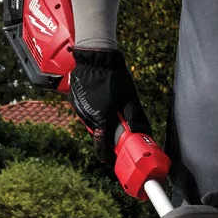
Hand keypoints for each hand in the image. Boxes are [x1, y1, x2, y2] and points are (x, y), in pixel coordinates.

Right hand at [68, 47, 151, 164]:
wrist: (97, 56)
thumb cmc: (115, 77)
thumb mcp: (130, 99)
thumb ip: (136, 119)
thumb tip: (144, 135)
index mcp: (101, 119)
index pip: (101, 146)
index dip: (106, 156)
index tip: (110, 160)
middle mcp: (87, 116)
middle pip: (96, 135)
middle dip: (105, 137)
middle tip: (115, 132)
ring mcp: (78, 108)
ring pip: (89, 124)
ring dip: (98, 123)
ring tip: (107, 110)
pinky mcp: (74, 99)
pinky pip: (83, 112)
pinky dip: (91, 112)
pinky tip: (98, 102)